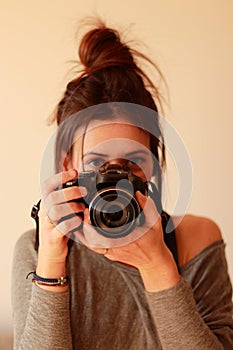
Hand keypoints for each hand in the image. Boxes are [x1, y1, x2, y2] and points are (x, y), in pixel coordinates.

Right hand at [36, 169, 86, 289]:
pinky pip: (61, 227)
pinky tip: (79, 221)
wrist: (52, 253)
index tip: (73, 172)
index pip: (47, 185)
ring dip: (72, 207)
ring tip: (82, 209)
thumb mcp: (62, 211)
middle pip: (52, 197)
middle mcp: (45, 212)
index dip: (59, 177)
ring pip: (55, 210)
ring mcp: (47, 225)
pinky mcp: (53, 237)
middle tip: (84, 191)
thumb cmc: (59, 229)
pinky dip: (72, 222)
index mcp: (47, 203)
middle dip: (70, 191)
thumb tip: (82, 184)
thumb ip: (68, 199)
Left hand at [77, 191, 179, 290]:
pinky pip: (94, 246)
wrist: (153, 260)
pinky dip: (87, 238)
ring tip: (82, 218)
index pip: (101, 236)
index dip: (90, 226)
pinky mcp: (109, 253)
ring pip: (90, 244)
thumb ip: (147, 206)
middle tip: (83, 212)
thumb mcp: (155, 221)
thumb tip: (138, 193)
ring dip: (84, 232)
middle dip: (83, 226)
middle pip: (91, 241)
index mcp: (125, 240)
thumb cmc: (154, 241)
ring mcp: (111, 253)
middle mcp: (115, 249)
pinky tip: (83, 228)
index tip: (87, 212)